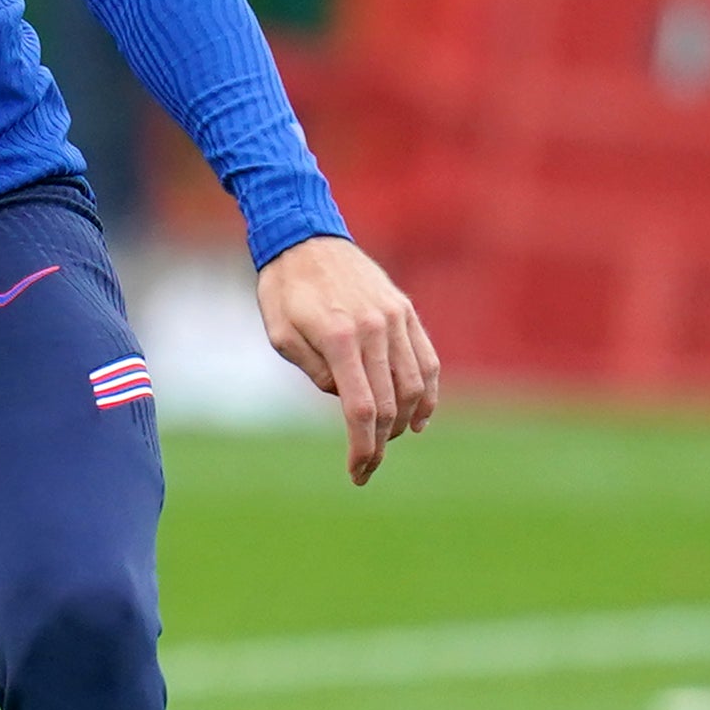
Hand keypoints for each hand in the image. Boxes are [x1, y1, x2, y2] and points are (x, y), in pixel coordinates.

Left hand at [256, 234, 442, 485]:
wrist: (305, 238)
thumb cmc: (284, 290)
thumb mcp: (281, 335)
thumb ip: (315, 371)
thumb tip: (344, 397)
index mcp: (339, 336)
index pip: (361, 408)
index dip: (362, 446)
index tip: (357, 471)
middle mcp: (374, 328)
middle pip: (391, 402)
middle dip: (380, 443)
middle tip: (367, 465)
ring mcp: (395, 318)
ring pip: (415, 384)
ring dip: (405, 421)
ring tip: (387, 440)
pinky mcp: (405, 311)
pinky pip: (427, 360)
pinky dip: (428, 392)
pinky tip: (418, 416)